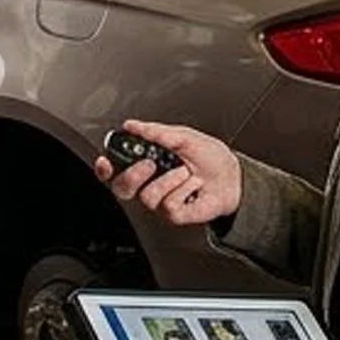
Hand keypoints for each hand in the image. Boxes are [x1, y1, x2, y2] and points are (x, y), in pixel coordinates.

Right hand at [91, 121, 240, 226]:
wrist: (234, 177)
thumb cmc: (211, 158)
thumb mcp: (183, 137)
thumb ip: (155, 132)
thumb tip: (132, 125)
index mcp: (148, 162)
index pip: (116, 169)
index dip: (105, 168)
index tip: (105, 160)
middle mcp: (150, 183)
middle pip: (122, 187)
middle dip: (133, 175)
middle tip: (151, 164)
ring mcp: (161, 200)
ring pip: (147, 197)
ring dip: (170, 180)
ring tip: (186, 172)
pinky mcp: (174, 214)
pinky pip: (168, 205)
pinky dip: (185, 190)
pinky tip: (194, 186)